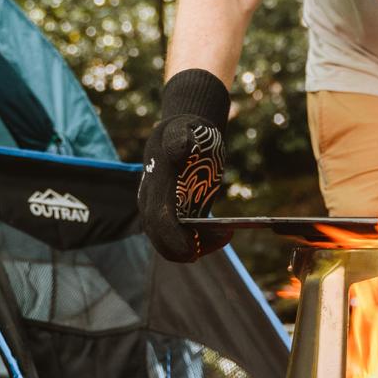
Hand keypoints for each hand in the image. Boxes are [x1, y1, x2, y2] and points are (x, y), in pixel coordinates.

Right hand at [137, 70, 233, 262]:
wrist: (183, 133)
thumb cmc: (185, 131)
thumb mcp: (183, 129)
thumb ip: (180, 139)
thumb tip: (180, 150)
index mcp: (155, 187)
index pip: (158, 220)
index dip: (174, 237)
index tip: (194, 246)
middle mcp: (152, 204)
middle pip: (162, 240)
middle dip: (185, 249)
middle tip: (217, 241)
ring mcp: (161, 212)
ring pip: (171, 244)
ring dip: (197, 247)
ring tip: (225, 235)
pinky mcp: (175, 216)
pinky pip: (182, 239)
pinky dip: (202, 243)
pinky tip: (223, 234)